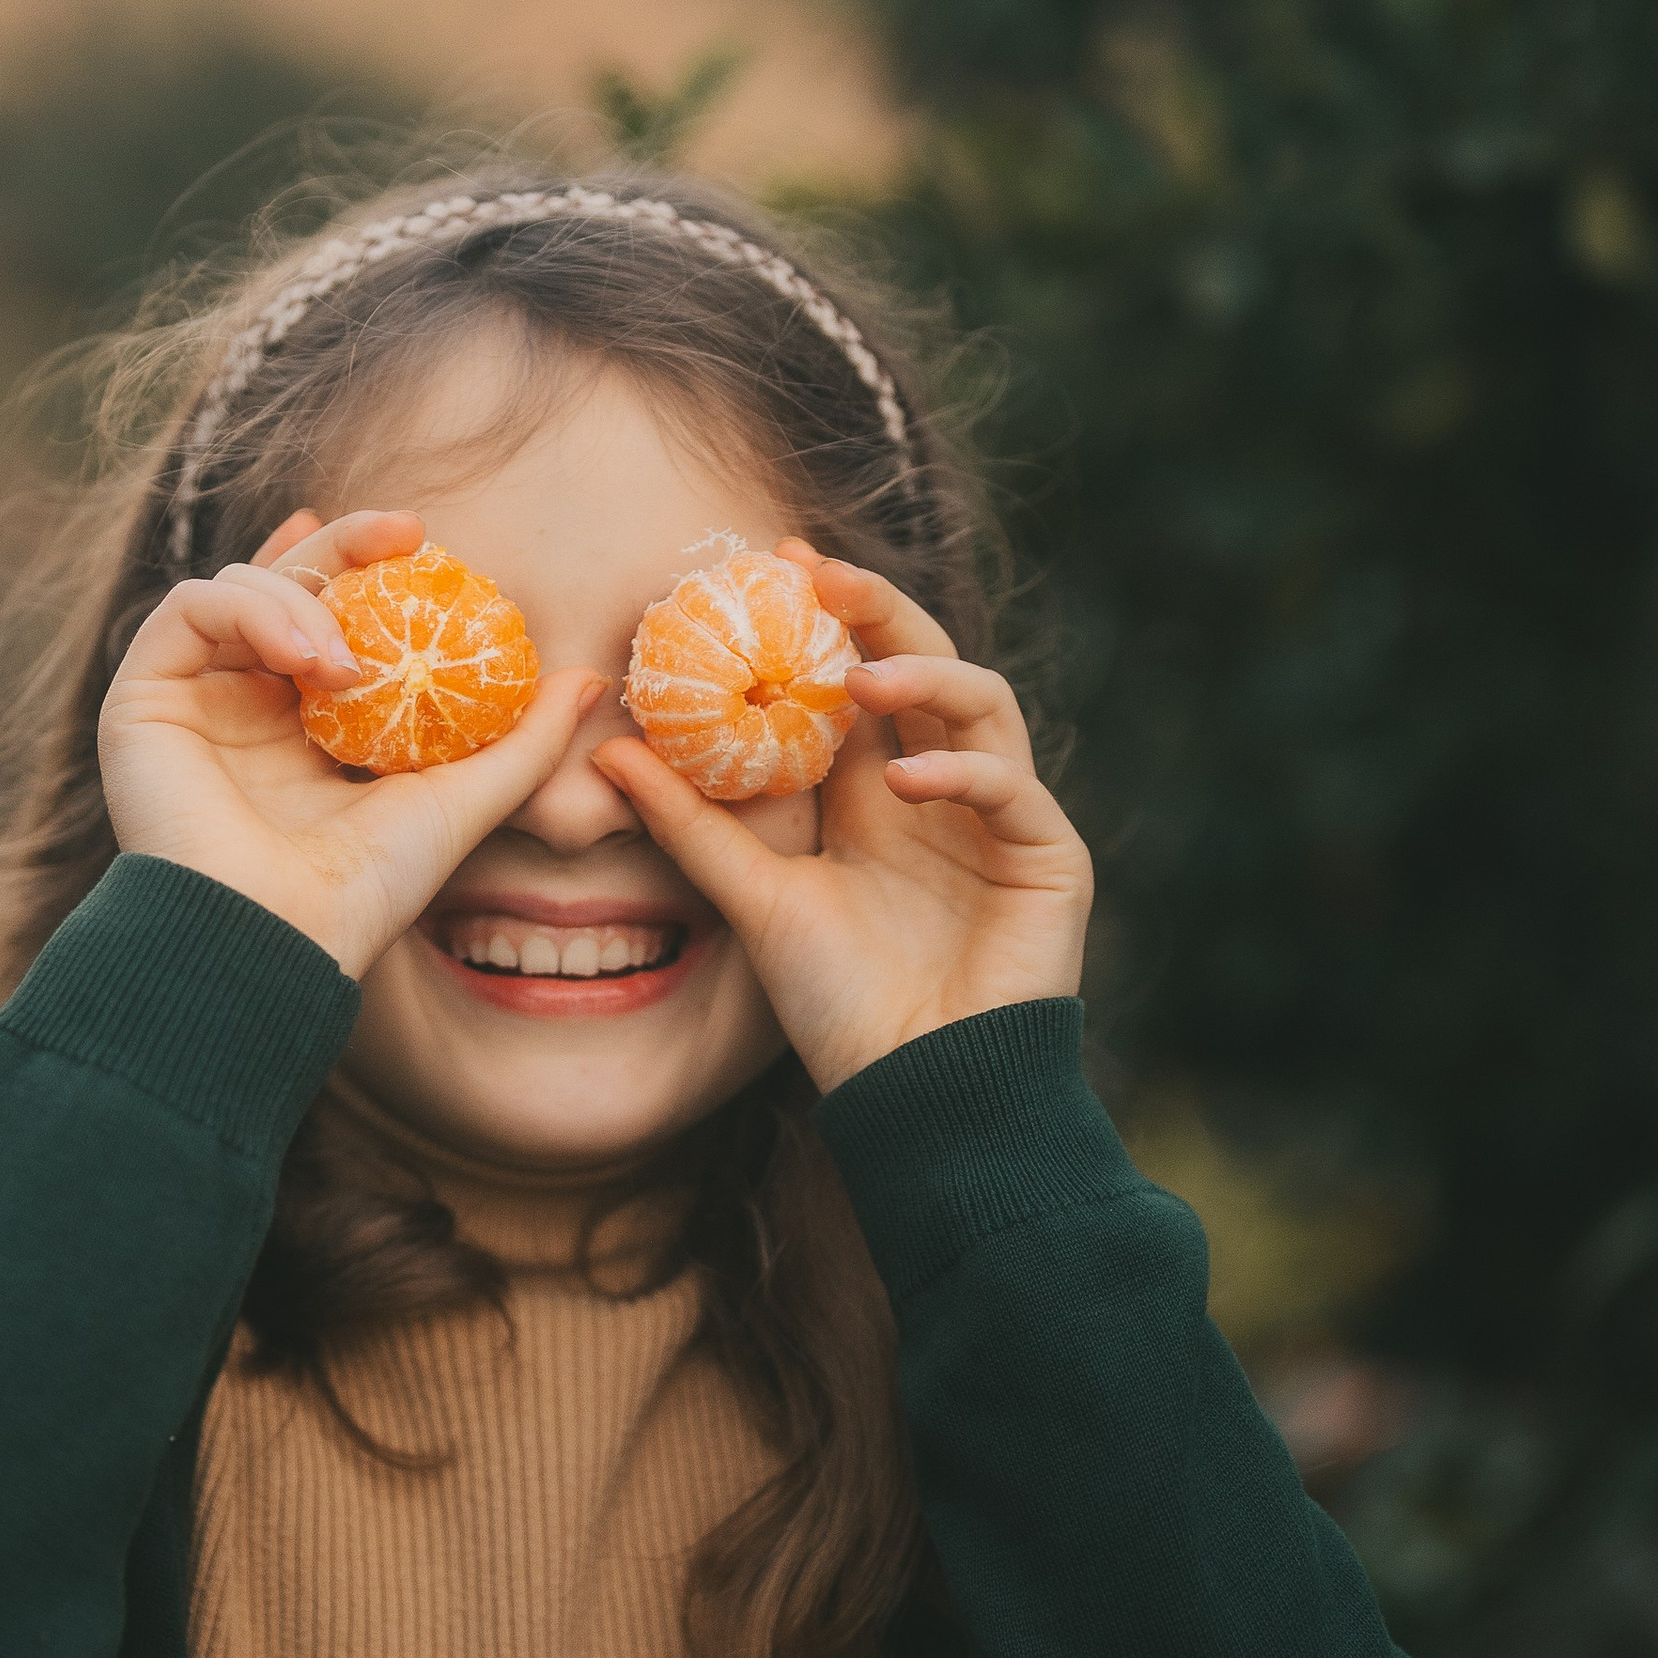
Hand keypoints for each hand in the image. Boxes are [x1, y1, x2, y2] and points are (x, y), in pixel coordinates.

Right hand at [98, 508, 603, 979]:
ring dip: (300, 598)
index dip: (356, 565)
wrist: (281, 939)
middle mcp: (241, 709)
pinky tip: (303, 658)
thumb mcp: (463, 802)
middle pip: (281, 586)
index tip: (414, 535)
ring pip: (234, 588)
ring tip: (345, 665)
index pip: (324, 618)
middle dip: (339, 546)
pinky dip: (249, 608)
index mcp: (302, 730)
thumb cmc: (366, 889)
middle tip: (403, 531)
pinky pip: (188, 607)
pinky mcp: (142, 699)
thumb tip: (587, 679)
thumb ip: (523, 742)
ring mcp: (189, 702)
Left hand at [594, 542, 1091, 1093]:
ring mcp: (1001, 818)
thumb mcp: (754, 902)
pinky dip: (961, 770)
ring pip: (984, 703)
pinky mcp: (1048, 856)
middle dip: (879, 612)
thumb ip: (693, 827)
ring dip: (924, 675)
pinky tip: (906, 781)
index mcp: (877, 790)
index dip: (827, 619)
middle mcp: (942, 789)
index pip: (857, 678)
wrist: (916, 1095)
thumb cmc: (839, 1006)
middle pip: (925, 665)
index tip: (776, 563)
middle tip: (822, 575)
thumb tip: (608, 752)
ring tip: (859, 679)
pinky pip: (1012, 785)